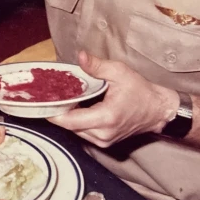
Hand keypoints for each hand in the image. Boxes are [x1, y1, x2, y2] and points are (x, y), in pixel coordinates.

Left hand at [48, 51, 179, 147]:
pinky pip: (83, 132)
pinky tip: (75, 107)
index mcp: (106, 117)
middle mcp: (103, 134)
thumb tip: (81, 57)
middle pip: (69, 126)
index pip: (70, 121)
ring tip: (62, 100)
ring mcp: (104, 141)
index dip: (53, 113)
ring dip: (67, 117)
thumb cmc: (140, 91)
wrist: (157, 110)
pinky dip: (77, 121)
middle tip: (49, 96)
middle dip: (59, 112)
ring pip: (75, 130)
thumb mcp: (119, 72)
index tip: (42, 102)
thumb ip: (97, 66)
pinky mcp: (104, 143)